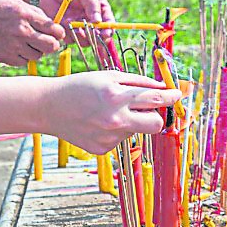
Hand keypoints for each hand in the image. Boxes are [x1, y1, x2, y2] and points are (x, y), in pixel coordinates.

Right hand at [0, 0, 65, 65]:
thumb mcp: (17, 4)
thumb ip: (37, 14)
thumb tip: (55, 26)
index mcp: (26, 15)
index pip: (55, 30)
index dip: (59, 33)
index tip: (57, 34)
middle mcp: (21, 31)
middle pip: (51, 46)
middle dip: (52, 44)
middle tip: (48, 42)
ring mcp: (14, 46)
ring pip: (38, 56)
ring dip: (36, 51)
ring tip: (25, 42)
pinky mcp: (7, 58)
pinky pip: (25, 62)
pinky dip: (23, 56)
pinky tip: (15, 47)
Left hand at [39, 0, 115, 46]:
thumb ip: (92, 4)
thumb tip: (99, 21)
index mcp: (99, 10)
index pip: (108, 23)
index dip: (108, 30)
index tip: (106, 34)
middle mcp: (91, 21)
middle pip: (99, 36)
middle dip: (97, 38)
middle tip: (92, 35)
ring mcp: (80, 27)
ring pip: (86, 40)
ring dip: (83, 37)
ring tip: (77, 28)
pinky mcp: (67, 31)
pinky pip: (72, 39)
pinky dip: (70, 35)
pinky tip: (65, 24)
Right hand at [43, 71, 181, 154]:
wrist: (48, 107)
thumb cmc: (80, 87)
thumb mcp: (108, 76)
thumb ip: (138, 82)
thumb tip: (163, 89)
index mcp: (116, 96)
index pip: (156, 99)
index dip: (171, 97)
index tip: (178, 95)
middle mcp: (114, 119)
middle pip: (156, 125)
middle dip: (158, 116)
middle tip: (150, 108)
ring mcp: (108, 137)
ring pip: (136, 130)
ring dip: (131, 120)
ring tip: (108, 111)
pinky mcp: (102, 149)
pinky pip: (122, 139)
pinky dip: (116, 130)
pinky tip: (99, 122)